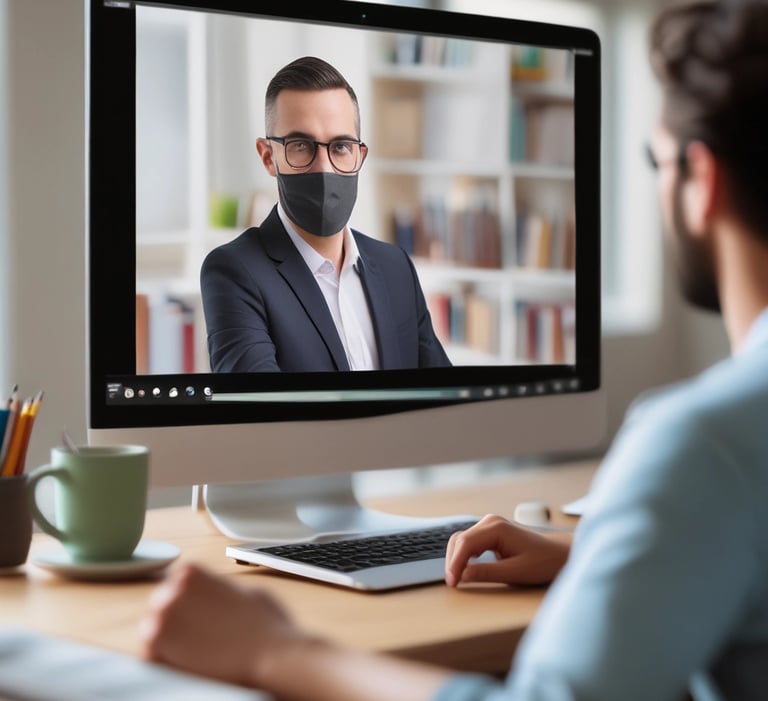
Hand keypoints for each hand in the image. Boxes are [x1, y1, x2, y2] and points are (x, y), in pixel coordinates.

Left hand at [141, 563, 308, 687]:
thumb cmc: (265, 624)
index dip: (188, 603)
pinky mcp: (155, 650)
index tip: (197, 615)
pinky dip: (165, 661)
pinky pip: (149, 656)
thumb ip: (222, 591)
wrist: (271, 655)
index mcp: (190, 572)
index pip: (174, 585)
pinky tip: (189, 665)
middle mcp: (170, 591)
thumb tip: (216, 599)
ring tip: (196, 652)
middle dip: (177, 620)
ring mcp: (159, 619)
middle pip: (161, 606)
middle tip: (200, 636)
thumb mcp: (246, 592)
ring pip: (152, 631)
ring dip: (169, 640)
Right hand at [445, 514, 570, 586]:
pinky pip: (470, 542)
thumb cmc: (544, 562)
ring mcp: (490, 525)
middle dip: (453, 562)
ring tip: (456, 579)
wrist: (560, 554)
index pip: (465, 544)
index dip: (455, 564)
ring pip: (462, 540)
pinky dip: (464, 556)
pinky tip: (465, 569)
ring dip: (456, 559)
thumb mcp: (516, 572)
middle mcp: (490, 522)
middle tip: (453, 584)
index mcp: (496, 528)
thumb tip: (462, 575)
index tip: (453, 583)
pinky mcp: (491, 532)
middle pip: (459, 540)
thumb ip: (487, 573)